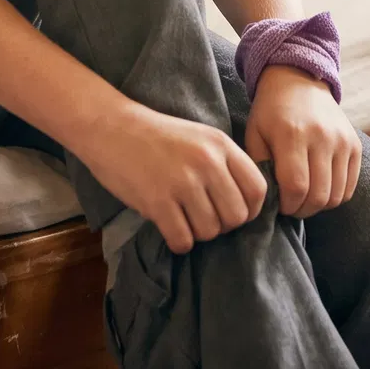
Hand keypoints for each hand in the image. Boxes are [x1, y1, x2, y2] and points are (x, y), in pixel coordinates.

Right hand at [71, 98, 267, 253]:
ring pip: (210, 232)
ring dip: (198, 233)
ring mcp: (182, 182)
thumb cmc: (157, 136)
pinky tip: (169, 227)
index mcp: (221, 145)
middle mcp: (207, 163)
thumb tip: (245, 205)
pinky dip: (178, 241)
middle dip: (222, 226)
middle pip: (236, 216)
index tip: (233, 212)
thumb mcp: (200, 138)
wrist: (111, 127)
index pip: (258, 190)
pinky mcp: (157, 201)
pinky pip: (183, 240)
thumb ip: (224, 164)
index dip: (250, 210)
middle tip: (203, 218)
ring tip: (183, 218)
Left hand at [244, 65, 362, 218]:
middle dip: (302, 210)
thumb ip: (259, 167)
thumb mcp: (255, 133)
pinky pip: (350, 187)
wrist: (299, 80)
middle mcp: (322, 137)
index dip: (287, 205)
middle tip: (291, 206)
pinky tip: (320, 187)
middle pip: (319, 195)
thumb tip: (267, 201)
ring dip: (319, 205)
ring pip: (336, 195)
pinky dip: (336, 196)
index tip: (279, 204)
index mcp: (292, 134)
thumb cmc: (271, 110)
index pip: (296, 187)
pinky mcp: (355, 145)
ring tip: (305, 197)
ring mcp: (342, 141)